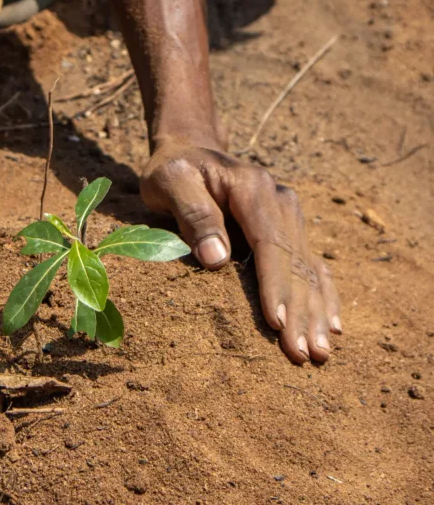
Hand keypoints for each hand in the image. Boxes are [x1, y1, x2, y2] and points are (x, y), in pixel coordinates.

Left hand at [140, 136, 340, 363]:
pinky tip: (332, 325)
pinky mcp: (287, 229)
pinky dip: (322, 296)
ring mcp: (288, 216)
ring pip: (308, 269)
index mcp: (253, 189)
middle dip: (301, 311)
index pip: (270, 243)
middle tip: (303, 354)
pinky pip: (311, 265)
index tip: (277, 323)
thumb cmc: (174, 169)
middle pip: (294, 262)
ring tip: (321, 353)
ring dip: (316, 312)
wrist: (192, 149)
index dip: (274, 285)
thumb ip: (193, 214)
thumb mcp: (171, 182)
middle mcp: (280, 202)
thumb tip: (216, 259)